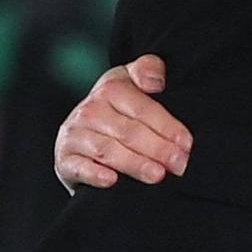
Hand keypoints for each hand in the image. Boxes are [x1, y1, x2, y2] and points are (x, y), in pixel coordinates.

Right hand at [55, 56, 192, 189]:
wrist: (84, 132)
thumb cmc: (118, 108)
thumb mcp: (132, 82)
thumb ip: (148, 70)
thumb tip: (156, 82)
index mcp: (110, 88)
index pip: (142, 108)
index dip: (166, 126)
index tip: (186, 143)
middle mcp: (89, 110)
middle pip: (128, 131)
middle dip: (158, 149)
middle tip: (180, 165)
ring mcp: (74, 135)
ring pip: (107, 150)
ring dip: (134, 164)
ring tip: (158, 175)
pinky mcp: (64, 159)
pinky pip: (79, 167)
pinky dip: (95, 174)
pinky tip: (113, 181)